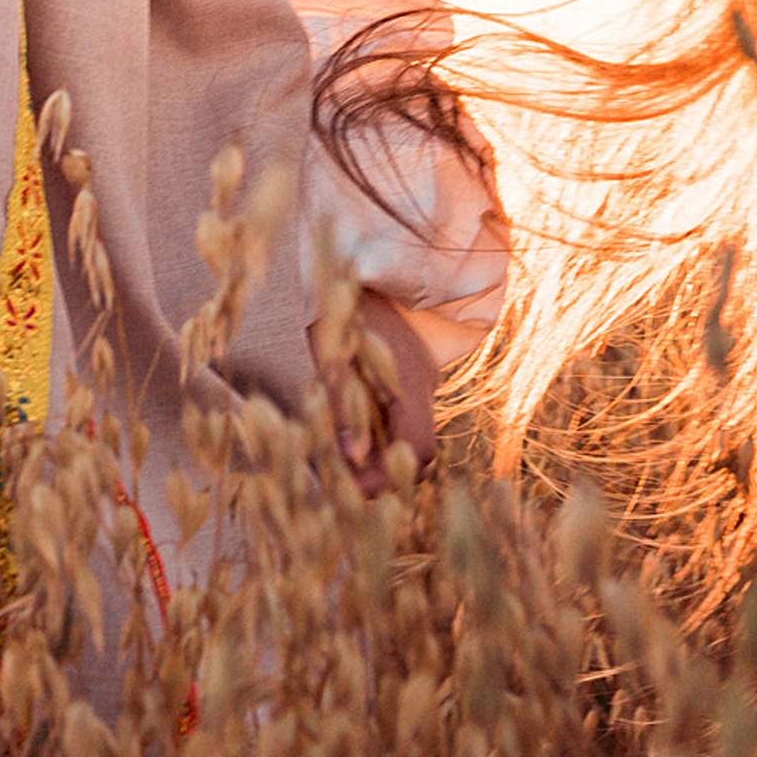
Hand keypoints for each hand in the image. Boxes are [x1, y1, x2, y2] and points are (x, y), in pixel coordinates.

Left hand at [319, 287, 439, 493]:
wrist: (358, 269)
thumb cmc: (339, 309)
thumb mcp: (332, 357)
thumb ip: (344, 408)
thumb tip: (351, 459)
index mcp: (411, 380)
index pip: (419, 447)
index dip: (389, 475)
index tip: (354, 487)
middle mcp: (424, 385)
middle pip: (421, 449)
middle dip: (387, 472)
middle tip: (347, 481)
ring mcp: (421, 379)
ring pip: (413, 434)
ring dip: (382, 454)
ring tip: (344, 461)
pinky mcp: (410, 375)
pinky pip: (404, 416)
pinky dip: (381, 433)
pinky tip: (352, 433)